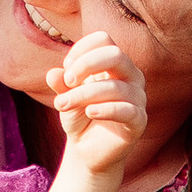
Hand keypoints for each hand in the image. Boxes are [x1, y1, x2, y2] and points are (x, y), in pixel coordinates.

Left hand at [49, 29, 144, 169]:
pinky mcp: (139, 121)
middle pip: (115, 54)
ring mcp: (138, 98)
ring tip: (62, 104)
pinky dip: (105, 109)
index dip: (81, 50)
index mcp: (115, 64)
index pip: (104, 40)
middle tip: (67, 81)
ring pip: (114, 86)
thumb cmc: (79, 117)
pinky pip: (127, 110)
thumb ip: (61, 84)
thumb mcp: (66, 97)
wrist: (87, 151)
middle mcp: (131, 76)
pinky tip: (89, 112)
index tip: (66, 69)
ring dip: (83, 94)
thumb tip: (52, 74)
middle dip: (86, 64)